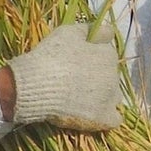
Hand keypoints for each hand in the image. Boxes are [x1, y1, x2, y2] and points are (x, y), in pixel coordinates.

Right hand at [3, 23, 122, 131]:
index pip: (107, 55)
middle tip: (74, 81)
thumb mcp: (68, 33)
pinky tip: (94, 115)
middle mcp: (114, 76)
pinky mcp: (102, 118)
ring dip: (103, 96)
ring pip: (113, 97)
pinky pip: (113, 120)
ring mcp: (110, 98)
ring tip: (82, 99)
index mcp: (108, 56)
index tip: (77, 62)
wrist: (36, 84)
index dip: (92, 58)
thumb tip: (109, 30)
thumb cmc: (51, 56)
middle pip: (110, 76)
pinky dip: (107, 118)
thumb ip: (90, 30)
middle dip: (97, 77)